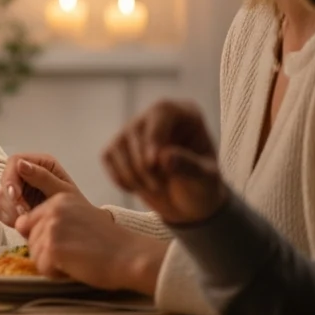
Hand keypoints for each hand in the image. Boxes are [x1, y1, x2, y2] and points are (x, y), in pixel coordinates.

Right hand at [0, 153, 83, 226]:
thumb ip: (43, 177)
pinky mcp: (14, 204)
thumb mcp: (62, 192)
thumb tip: (20, 164)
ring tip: (27, 220)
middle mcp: (27, 173)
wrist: (78, 229)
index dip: (11, 178)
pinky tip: (20, 223)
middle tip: (23, 213)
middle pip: (5, 178)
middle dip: (11, 198)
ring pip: (1, 194)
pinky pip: (0, 208)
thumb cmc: (76, 208)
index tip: (16, 197)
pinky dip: (7, 217)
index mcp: (40, 163)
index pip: (15, 162)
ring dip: (10, 209)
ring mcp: (19, 189)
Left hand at [15, 192, 165, 292]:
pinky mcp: (53, 247)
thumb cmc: (108, 242)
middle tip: (76, 252)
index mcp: (60, 199)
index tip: (67, 243)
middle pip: (30, 239)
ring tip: (77, 259)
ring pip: (34, 254)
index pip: (28, 222)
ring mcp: (52, 227)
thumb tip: (18, 225)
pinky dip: (56, 273)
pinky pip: (42, 268)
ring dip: (52, 263)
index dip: (44, 239)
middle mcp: (53, 209)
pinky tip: (76, 266)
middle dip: (48, 252)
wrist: (130, 256)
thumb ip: (51, 218)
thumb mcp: (78, 217)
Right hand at [102, 100, 227, 224]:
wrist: (187, 202)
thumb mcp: (206, 179)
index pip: (162, 112)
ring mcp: (134, 129)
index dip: (154, 136)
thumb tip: (164, 157)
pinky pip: (108, 156)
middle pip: (136, 130)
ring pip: (118, 145)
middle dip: (143, 165)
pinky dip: (120, 177)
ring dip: (132, 174)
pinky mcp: (117, 145)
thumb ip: (190, 166)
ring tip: (154, 188)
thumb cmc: (202, 185)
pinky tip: (137, 188)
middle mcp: (156, 115)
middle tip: (159, 187)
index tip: (152, 164)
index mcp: (184, 113)